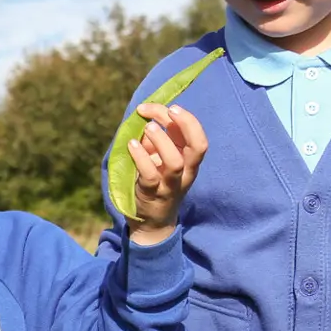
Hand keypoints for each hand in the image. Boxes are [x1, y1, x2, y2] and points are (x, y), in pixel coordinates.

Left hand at [126, 103, 207, 243]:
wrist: (151, 223)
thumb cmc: (156, 183)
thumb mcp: (160, 160)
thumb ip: (156, 140)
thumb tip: (146, 116)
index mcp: (190, 162)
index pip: (199, 139)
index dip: (188, 120)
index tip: (172, 107)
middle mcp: (186, 174)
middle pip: (197, 147)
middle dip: (184, 124)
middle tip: (165, 111)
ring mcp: (170, 186)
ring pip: (175, 162)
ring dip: (161, 140)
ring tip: (147, 127)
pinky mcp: (152, 195)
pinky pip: (149, 175)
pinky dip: (140, 157)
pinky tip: (131, 145)